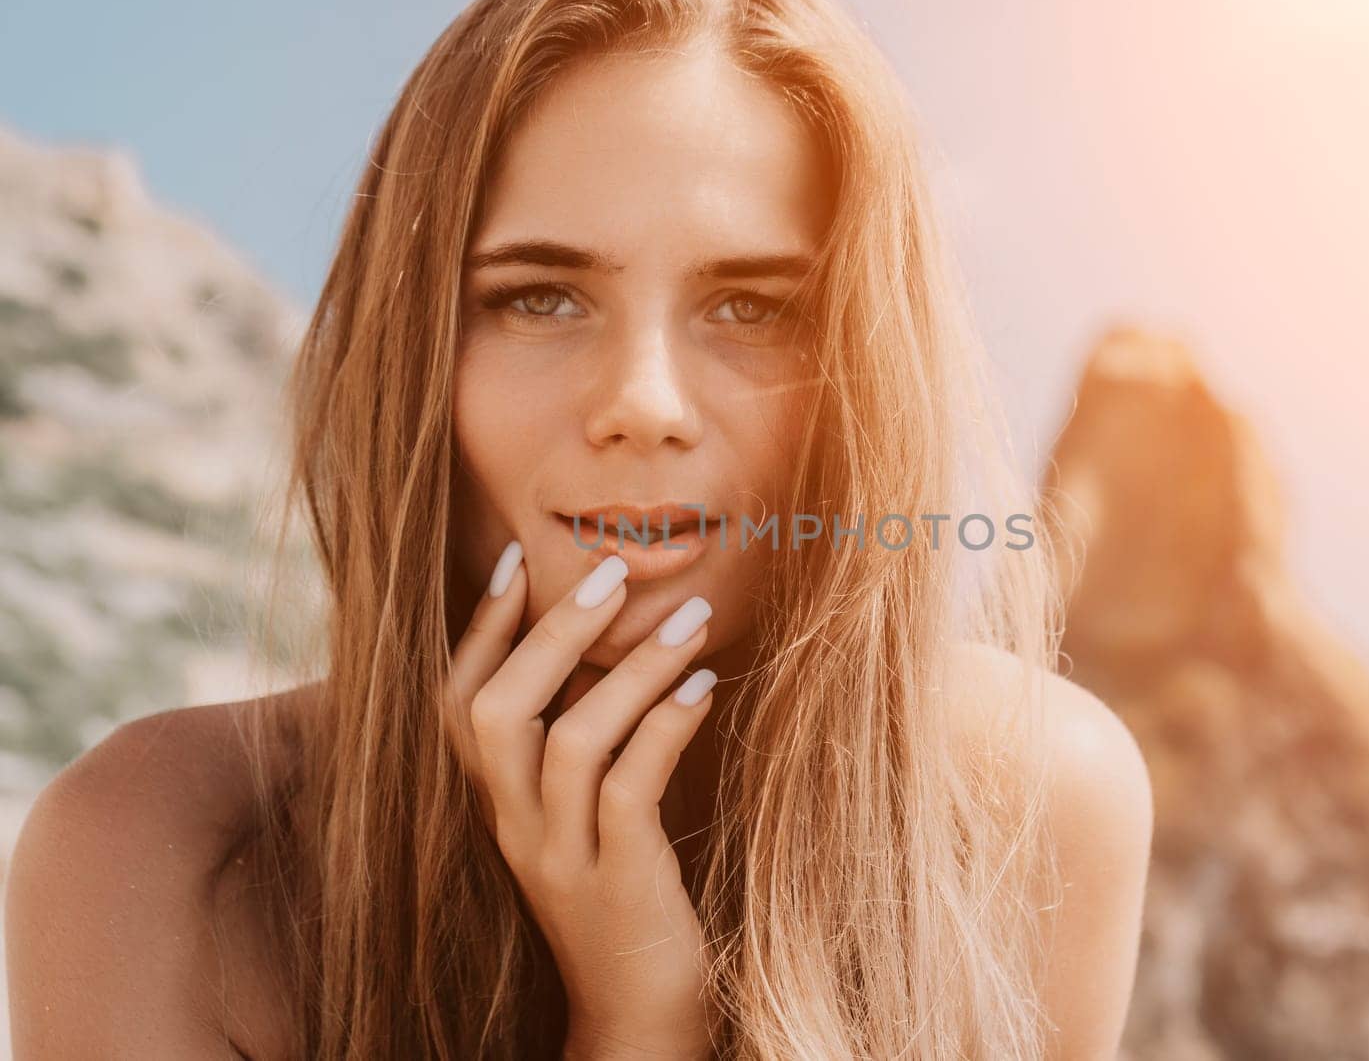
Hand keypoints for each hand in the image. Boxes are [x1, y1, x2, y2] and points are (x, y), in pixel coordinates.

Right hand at [447, 542, 718, 1057]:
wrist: (636, 1020)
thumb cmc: (622, 900)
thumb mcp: (580, 822)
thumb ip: (577, 750)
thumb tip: (608, 653)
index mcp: (497, 809)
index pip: (458, 706)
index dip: (479, 630)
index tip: (516, 558)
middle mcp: (513, 831)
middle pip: (495, 713)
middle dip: (550, 633)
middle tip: (610, 573)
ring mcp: (561, 860)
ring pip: (569, 742)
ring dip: (631, 669)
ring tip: (689, 618)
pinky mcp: (617, 884)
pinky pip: (630, 787)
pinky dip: (666, 725)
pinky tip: (705, 686)